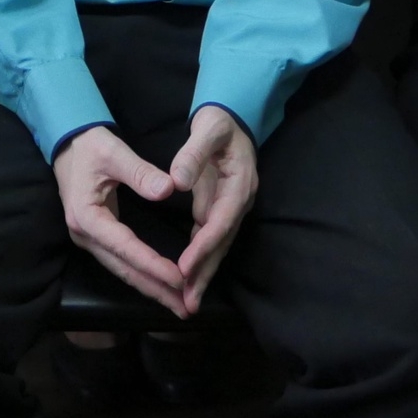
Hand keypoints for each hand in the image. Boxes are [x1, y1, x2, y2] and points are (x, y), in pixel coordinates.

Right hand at [53, 126, 190, 318]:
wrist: (67, 143)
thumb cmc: (90, 145)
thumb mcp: (114, 152)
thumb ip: (140, 172)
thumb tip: (168, 190)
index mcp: (87, 217)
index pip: (125, 247)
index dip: (152, 265)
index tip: (180, 277)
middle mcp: (85, 235)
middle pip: (124, 269)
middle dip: (156, 290)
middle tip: (186, 308)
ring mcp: (89, 239)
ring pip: (123, 270)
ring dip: (151, 288)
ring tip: (179, 304)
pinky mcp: (96, 237)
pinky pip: (121, 262)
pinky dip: (142, 275)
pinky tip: (161, 285)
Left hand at [167, 106, 258, 313]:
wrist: (232, 115)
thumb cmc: (219, 121)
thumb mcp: (208, 127)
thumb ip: (193, 152)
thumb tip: (177, 180)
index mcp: (239, 184)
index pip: (220, 221)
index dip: (203, 246)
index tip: (185, 267)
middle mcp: (239, 200)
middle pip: (222, 242)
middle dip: (205, 273)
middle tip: (188, 303)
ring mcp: (232, 205)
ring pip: (217, 244)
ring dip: (203, 272)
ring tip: (186, 300)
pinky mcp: (221, 206)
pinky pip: (210, 236)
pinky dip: (200, 256)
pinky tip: (188, 275)